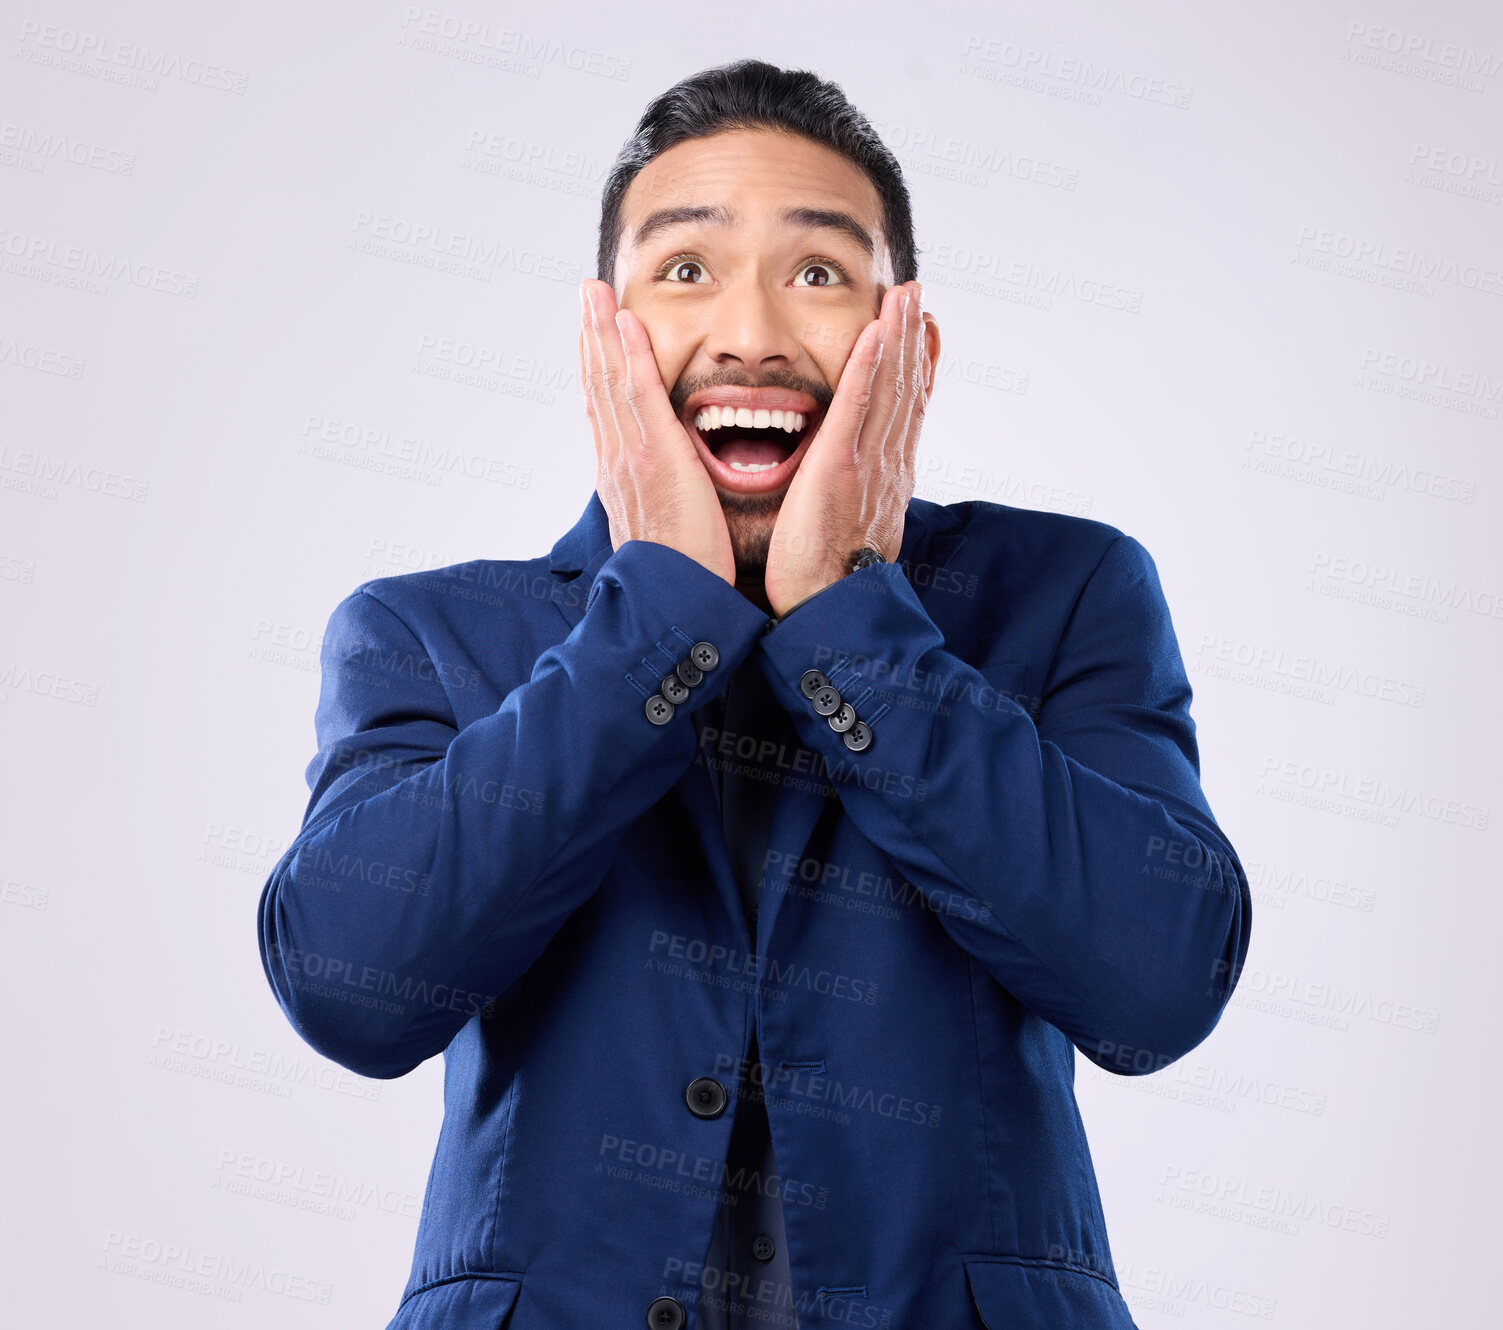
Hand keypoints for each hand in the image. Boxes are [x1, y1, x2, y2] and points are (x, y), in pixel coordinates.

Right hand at [578, 279, 736, 584]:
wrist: (672, 602)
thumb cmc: (679, 575)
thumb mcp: (664, 529)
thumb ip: (664, 501)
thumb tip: (667, 491)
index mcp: (621, 476)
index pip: (605, 410)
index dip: (598, 368)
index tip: (596, 336)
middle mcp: (617, 461)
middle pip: (597, 386)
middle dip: (591, 337)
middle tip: (587, 295)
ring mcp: (630, 456)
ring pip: (609, 381)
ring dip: (601, 332)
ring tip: (595, 293)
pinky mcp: (653, 456)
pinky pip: (639, 394)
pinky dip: (630, 355)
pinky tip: (626, 322)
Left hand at [763, 280, 932, 616]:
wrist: (828, 610)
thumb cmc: (826, 579)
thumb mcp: (847, 528)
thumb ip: (851, 496)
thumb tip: (851, 485)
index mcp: (886, 478)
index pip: (906, 412)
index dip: (918, 369)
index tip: (924, 333)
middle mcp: (887, 465)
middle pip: (907, 390)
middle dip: (914, 340)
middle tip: (919, 297)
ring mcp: (868, 463)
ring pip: (890, 388)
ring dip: (899, 337)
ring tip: (904, 297)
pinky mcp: (841, 465)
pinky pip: (858, 404)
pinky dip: (870, 365)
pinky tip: (876, 331)